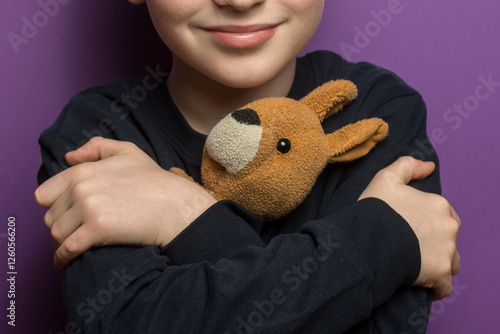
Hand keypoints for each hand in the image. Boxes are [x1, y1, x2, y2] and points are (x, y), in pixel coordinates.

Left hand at [35, 137, 215, 268]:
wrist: (175, 206)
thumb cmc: (155, 181)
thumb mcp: (128, 152)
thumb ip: (96, 147)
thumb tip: (70, 157)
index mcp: (83, 171)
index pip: (45, 194)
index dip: (55, 206)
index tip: (66, 215)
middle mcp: (81, 188)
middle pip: (50, 217)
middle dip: (61, 227)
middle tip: (74, 234)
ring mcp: (88, 209)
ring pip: (56, 234)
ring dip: (61, 244)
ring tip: (73, 248)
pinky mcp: (97, 230)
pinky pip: (67, 249)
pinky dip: (62, 259)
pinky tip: (65, 263)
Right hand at [359, 156, 460, 299]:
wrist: (366, 240)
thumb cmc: (374, 210)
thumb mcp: (385, 178)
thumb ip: (407, 166)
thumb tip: (429, 167)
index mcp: (439, 204)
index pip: (442, 215)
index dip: (426, 222)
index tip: (409, 228)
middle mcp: (449, 226)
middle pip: (448, 238)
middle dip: (434, 242)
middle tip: (410, 246)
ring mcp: (447, 252)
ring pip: (450, 261)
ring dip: (437, 263)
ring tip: (415, 265)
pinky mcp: (440, 274)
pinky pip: (444, 286)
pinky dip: (435, 287)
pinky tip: (421, 284)